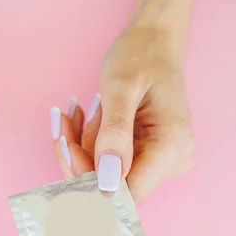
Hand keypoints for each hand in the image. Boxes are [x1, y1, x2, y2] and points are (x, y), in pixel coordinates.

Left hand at [52, 0, 193, 203]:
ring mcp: (160, 161)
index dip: (88, 181)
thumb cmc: (140, 56)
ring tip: (74, 115)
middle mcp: (172, 162)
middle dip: (79, 158)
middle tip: (63, 123)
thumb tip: (107, 183)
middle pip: (111, 185)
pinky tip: (83, 118)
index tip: (67, 148)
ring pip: (104, 175)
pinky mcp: (147, 157)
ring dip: (81, 147)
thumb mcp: (120, 88)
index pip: (125, 193)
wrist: (154, 42)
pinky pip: (108, 163)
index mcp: (171, 148)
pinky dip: (89, 143)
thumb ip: (114, 134)